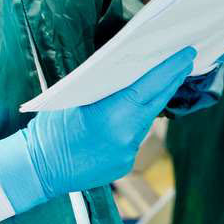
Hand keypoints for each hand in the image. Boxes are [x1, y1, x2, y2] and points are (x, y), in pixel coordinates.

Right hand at [0, 47, 195, 212]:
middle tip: (185, 60)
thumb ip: (105, 88)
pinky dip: (132, 126)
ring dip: (150, 104)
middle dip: (171, 81)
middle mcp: (127, 136)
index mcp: (114, 115)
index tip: (186, 54)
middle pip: (156, 103)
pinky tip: (129, 115)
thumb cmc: (50, 128)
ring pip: (145, 122)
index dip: (170, 69)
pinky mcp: (124, 165)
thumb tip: (128, 72)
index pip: (150, 87)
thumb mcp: (75, 97)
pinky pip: (134, 139)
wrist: (37, 169)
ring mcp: (127, 154)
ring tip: (159, 82)